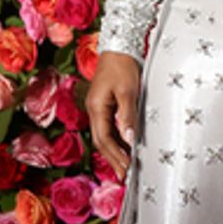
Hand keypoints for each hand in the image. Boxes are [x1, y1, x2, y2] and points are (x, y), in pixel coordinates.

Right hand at [86, 49, 141, 179]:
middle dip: (112, 159)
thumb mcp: (128, 91)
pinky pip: (108, 128)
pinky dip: (116, 140)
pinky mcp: (105, 105)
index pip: (104, 139)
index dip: (114, 155)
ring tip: (125, 167)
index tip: (126, 168)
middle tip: (124, 176)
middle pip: (100, 141)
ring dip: (114, 152)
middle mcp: (94, 110)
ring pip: (103, 136)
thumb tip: (129, 138)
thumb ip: (127, 115)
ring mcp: (98, 108)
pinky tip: (125, 148)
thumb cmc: (123, 66)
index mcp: (96, 108)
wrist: (119, 47)